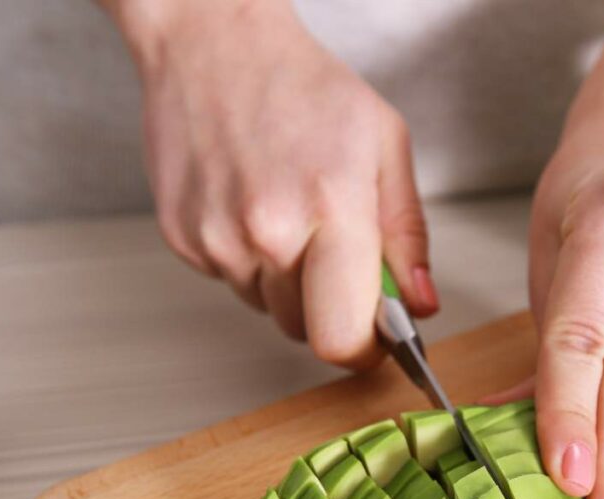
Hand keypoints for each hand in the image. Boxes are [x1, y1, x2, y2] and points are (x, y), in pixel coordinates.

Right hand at [104, 0, 437, 366]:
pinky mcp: (182, 240)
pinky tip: (251, 204)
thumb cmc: (306, 87)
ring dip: (287, 281)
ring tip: (288, 210)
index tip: (376, 337)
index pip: (343, 337)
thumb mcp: (385, 147)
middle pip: (306, 331)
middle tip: (333, 251)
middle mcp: (266, 233)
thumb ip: (407, 237)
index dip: (365, 349)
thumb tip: (421, 305)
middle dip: (329, 308)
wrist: (213, 43)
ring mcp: (216, 239)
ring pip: (269, 309)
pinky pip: (231, 282)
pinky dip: (249, 260)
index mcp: (330, 209)